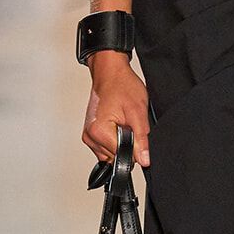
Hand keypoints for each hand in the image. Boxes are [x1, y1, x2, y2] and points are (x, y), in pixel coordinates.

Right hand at [82, 50, 150, 165]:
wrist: (110, 73)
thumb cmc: (122, 85)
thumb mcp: (138, 112)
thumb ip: (141, 139)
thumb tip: (144, 160)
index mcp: (98, 132)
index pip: (122, 156)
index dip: (134, 145)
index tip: (133, 128)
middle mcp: (89, 136)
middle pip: (116, 156)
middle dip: (127, 143)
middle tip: (127, 122)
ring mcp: (88, 136)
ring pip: (112, 153)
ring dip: (120, 141)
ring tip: (121, 120)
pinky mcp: (91, 135)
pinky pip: (107, 147)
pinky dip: (114, 138)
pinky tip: (116, 123)